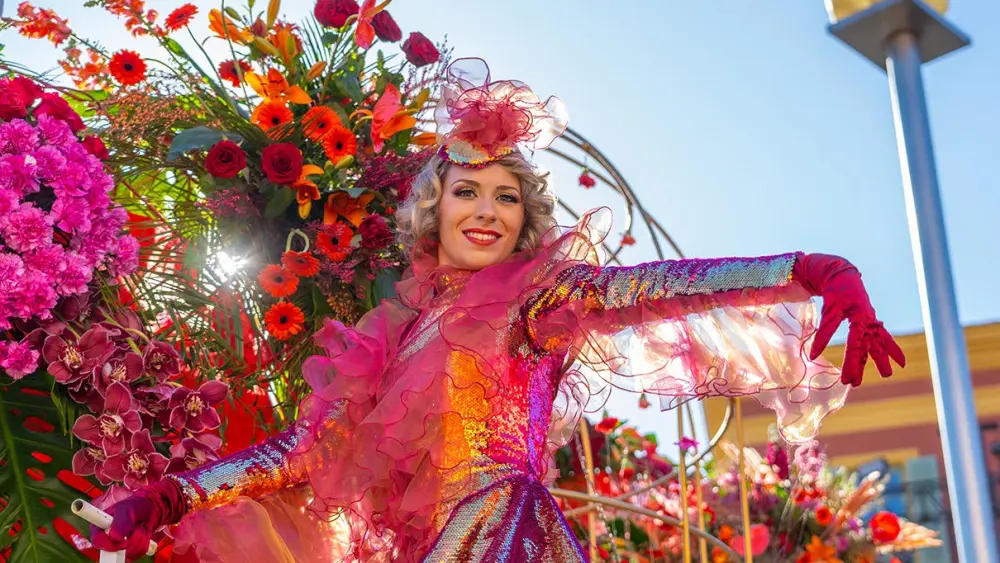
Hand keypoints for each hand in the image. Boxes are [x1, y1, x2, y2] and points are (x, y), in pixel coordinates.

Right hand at [90, 478, 185, 560]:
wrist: (151, 509)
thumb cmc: (135, 506)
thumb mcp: (127, 509)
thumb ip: (120, 522)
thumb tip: (114, 537)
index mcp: (99, 527)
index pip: (97, 541)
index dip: (109, 543)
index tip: (123, 539)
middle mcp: (106, 538)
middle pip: (113, 551)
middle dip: (130, 540)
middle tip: (136, 528)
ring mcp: (117, 546)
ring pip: (128, 553)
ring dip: (139, 539)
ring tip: (139, 527)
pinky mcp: (128, 551)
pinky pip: (136, 554)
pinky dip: (144, 543)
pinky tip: (142, 533)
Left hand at [792, 253, 905, 386]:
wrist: (843, 275)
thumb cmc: (835, 292)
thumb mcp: (829, 310)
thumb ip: (824, 332)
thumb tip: (812, 355)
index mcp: (860, 318)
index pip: (856, 344)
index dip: (850, 362)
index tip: (844, 379)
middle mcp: (869, 322)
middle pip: (868, 347)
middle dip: (862, 365)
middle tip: (857, 384)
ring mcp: (871, 322)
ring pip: (877, 343)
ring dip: (880, 358)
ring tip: (887, 374)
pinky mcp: (869, 321)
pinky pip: (879, 337)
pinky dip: (887, 347)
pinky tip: (895, 359)